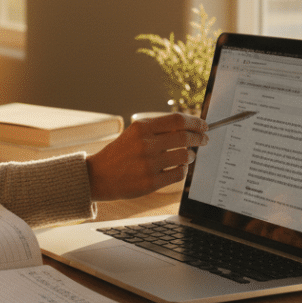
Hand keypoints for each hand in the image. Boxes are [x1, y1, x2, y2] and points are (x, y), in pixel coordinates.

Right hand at [86, 112, 207, 200]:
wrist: (98, 176)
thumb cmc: (120, 153)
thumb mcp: (133, 134)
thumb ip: (157, 129)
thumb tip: (188, 127)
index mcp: (141, 128)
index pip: (177, 120)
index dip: (195, 122)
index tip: (204, 125)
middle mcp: (145, 144)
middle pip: (185, 137)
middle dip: (199, 138)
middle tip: (204, 140)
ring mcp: (148, 164)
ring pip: (185, 156)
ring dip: (192, 155)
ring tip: (189, 155)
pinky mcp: (150, 183)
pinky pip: (179, 174)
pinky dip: (183, 170)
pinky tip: (179, 168)